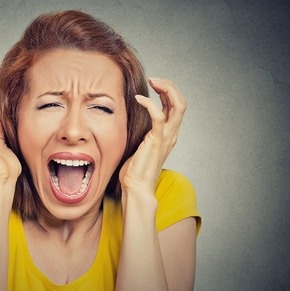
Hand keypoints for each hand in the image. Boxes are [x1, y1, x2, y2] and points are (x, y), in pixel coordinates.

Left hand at [119, 78, 185, 197]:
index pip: (176, 106)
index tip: (154, 84)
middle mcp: (171, 134)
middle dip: (170, 86)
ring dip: (167, 89)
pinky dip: (150, 103)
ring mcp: (166, 137)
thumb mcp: (139, 146)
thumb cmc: (135, 170)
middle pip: (182, 102)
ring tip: (153, 81)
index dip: (168, 92)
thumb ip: (141, 133)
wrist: (136, 188)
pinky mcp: (156, 140)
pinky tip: (139, 99)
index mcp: (169, 134)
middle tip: (155, 79)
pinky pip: (159, 116)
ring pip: (178, 105)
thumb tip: (130, 123)